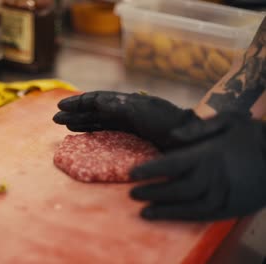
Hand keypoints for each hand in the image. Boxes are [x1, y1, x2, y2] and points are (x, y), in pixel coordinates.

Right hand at [53, 91, 198, 149]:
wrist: (189, 139)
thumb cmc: (169, 125)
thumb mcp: (143, 112)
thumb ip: (120, 105)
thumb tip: (97, 101)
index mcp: (127, 102)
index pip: (97, 99)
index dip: (78, 103)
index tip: (60, 107)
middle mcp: (125, 110)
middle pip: (94, 110)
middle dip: (75, 113)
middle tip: (55, 119)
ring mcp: (128, 122)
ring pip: (98, 121)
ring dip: (80, 123)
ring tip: (63, 126)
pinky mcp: (132, 134)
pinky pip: (107, 131)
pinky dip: (93, 131)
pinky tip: (83, 134)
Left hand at [130, 112, 265, 220]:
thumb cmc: (253, 135)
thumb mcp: (230, 119)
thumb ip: (199, 126)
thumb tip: (173, 135)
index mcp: (210, 153)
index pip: (173, 163)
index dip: (151, 169)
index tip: (132, 173)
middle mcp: (214, 176)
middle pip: (177, 187)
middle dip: (153, 191)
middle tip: (131, 194)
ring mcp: (224, 194)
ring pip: (189, 206)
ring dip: (165, 210)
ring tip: (144, 213)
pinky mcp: (232, 208)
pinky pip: (205, 216)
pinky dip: (185, 218)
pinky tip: (169, 217)